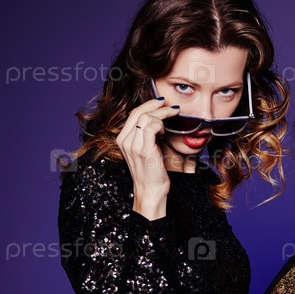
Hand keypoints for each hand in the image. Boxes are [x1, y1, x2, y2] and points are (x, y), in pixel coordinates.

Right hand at [116, 98, 179, 218]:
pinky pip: (152, 126)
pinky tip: (165, 133)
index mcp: (122, 139)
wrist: (150, 190)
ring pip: (146, 117)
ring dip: (162, 116)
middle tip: (171, 106)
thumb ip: (146, 135)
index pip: (133, 114)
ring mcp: (133, 145)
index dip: (148, 105)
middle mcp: (125, 140)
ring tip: (169, 123)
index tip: (161, 103)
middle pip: (138, 112)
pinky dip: (161, 125)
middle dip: (156, 105)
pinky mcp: (144, 149)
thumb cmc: (151, 171)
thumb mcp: (145, 149)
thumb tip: (158, 119)